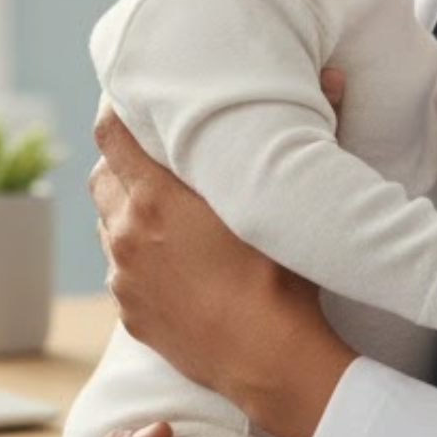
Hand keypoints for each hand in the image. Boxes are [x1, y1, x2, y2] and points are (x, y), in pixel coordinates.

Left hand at [91, 108, 354, 436]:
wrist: (271, 360)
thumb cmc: (283, 276)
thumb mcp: (290, 196)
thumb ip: (314, 126)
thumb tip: (334, 75)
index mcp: (156, 196)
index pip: (110, 133)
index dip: (116, 111)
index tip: (131, 101)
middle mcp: (127, 232)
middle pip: (102, 175)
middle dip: (123, 162)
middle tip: (157, 159)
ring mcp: (123, 276)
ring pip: (109, 224)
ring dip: (127, 211)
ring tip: (166, 213)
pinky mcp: (129, 312)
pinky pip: (122, 272)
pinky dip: (137, 258)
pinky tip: (173, 263)